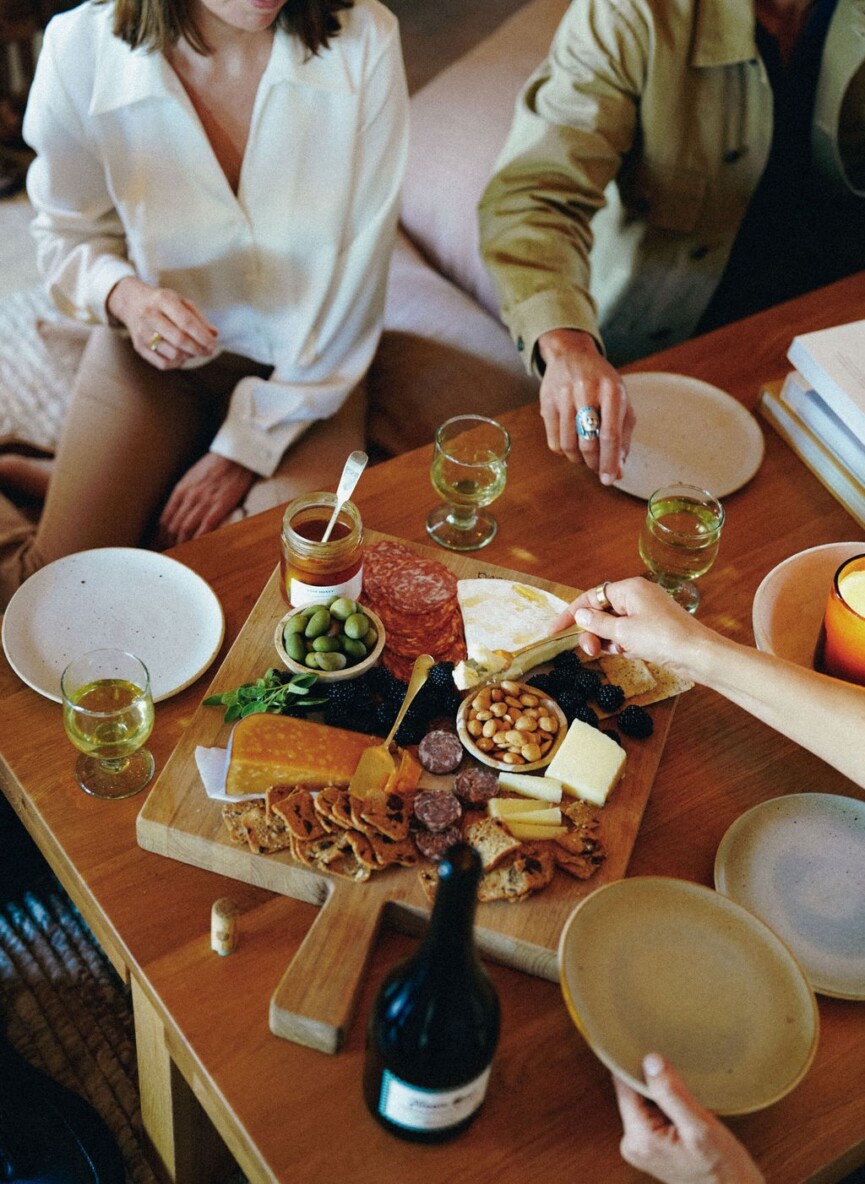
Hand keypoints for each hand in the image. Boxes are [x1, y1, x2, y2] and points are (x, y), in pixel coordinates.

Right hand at [107, 276, 217, 368]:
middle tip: (209, 352)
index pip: (186, 322)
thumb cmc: (163, 303)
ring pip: (173, 354)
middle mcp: (150, 315)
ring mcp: (142, 332)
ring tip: (194, 350)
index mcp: (163, 300)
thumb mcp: (181, 302)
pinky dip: (177, 363)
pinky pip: (163, 363)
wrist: (131, 302)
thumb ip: (198, 318)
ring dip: (189, 356)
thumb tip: (214, 335)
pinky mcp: (138, 346)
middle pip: (179, 340)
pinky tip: (181, 356)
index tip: (213, 345)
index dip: (202, 337)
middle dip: (198, 349)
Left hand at [157, 452, 254, 546]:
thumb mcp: (192, 476)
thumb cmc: (216, 465)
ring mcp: (203, 502)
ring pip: (186, 530)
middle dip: (171, 543)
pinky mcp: (219, 505)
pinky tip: (199, 549)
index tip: (164, 544)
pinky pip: (205, 528)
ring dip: (183, 545)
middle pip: (173, 527)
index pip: (165, 518)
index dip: (163, 535)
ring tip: (184, 556)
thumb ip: (184, 492)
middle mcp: (188, 496)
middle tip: (173, 554)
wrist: (236, 456)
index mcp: (181, 489)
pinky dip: (200, 541)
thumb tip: (179, 508)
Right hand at [536, 328, 634, 484]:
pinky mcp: (547, 403)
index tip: (609, 480)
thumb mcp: (620, 401)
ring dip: (579, 460)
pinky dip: (564, 452)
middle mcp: (587, 391)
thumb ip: (623, 436)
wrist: (571, 354)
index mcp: (612, 390)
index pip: (610, 434)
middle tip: (598, 469)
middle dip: (594, 463)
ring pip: (569, 445)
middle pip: (588, 442)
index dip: (609, 461)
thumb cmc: (602, 382)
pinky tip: (572, 446)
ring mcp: (564, 396)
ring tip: (586, 458)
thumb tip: (619, 471)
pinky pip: (554, 441)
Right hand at [550, 576, 708, 678]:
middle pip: (601, 612)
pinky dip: (624, 645)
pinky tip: (631, 654)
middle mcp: (637, 596)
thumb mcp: (623, 632)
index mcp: (628, 588)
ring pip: (614, 626)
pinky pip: (628, 634)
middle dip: (592, 632)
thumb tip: (580, 615)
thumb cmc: (662, 638)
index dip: (570, 614)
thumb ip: (597, 623)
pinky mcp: (654, 628)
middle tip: (591, 651)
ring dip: (609, 641)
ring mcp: (647, 612)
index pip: (591, 597)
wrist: (697, 654)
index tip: (553, 632)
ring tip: (616, 653)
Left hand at [613, 1053, 764, 1183]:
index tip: (651, 1046)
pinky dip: (666, 1104)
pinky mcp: (651, 1146)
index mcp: (638, 1138)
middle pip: (632, 1090)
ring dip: (661, 1092)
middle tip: (678, 1075)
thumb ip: (672, 1094)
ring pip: (643, 1100)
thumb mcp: (700, 1127)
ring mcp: (641, 1146)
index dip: (636, 1062)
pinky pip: (651, 1112)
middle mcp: (632, 1142)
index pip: (623, 1084)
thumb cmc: (722, 1170)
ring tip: (685, 1097)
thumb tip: (650, 1060)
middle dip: (653, 1080)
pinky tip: (684, 1108)